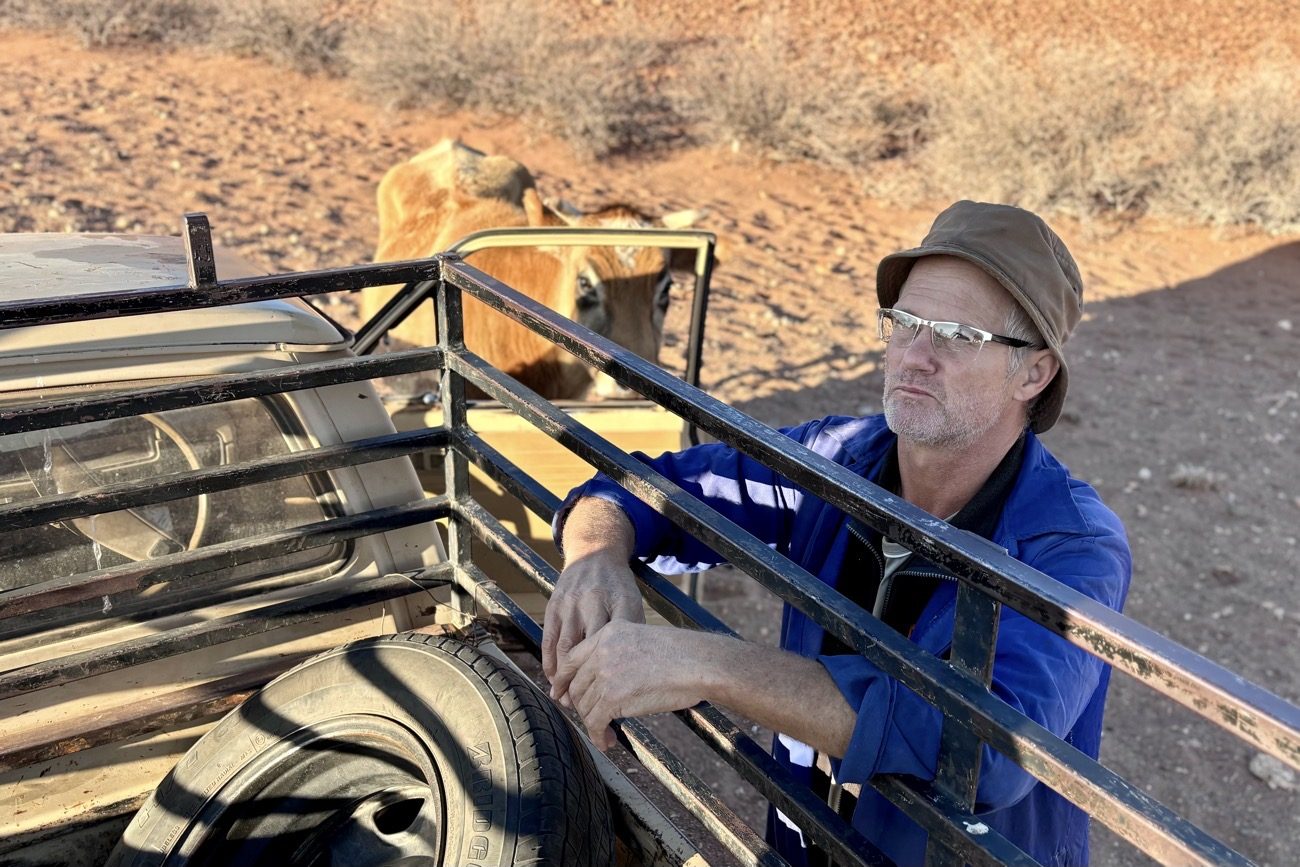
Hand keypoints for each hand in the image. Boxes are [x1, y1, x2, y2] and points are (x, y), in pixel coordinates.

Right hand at [542, 551, 644, 699]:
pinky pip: (549, 640)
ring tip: (567, 701)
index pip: (615, 647)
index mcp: (617, 604)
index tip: (613, 699)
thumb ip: (632, 633)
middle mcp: (591, 604)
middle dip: (584, 682)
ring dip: (564, 678)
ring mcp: (569, 605)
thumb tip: (635, 673)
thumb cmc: (618, 586)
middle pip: (586, 652)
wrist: (594, 552)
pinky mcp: (553, 606)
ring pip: (564, 649)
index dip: (612, 675)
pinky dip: (550, 662)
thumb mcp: (633, 603)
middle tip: (585, 709)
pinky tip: (554, 680)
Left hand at [556, 621, 712, 749]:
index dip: (563, 680)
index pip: (572, 659)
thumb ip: (617, 653)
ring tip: (605, 733)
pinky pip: (595, 722)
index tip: (561, 694)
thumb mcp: (641, 640)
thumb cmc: (681, 655)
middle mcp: (602, 650)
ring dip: (593, 724)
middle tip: (588, 718)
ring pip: (585, 706)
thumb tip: (603, 682)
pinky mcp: (614, 697)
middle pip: (576, 685)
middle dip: (579, 706)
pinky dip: (598, 736)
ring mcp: (606, 673)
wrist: (698, 663)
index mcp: (608, 633)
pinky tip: (607, 741)